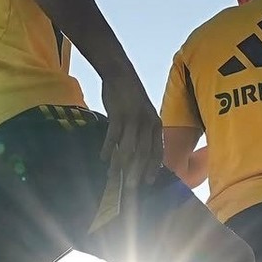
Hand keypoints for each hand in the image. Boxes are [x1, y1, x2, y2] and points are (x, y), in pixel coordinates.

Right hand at [99, 72, 163, 187]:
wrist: (121, 75)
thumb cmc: (132, 98)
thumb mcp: (145, 115)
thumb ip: (144, 133)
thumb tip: (140, 154)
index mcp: (156, 125)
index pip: (157, 150)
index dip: (153, 167)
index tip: (148, 181)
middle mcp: (147, 123)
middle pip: (143, 152)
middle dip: (137, 171)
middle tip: (131, 186)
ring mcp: (133, 119)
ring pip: (128, 146)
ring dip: (121, 163)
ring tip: (114, 175)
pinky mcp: (119, 114)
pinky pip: (113, 135)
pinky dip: (108, 147)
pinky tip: (104, 157)